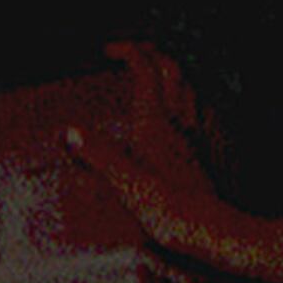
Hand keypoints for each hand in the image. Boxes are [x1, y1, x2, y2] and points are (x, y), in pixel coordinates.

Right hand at [69, 44, 255, 270]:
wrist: (213, 232)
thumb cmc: (173, 211)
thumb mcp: (128, 184)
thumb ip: (98, 155)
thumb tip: (69, 133)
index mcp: (155, 123)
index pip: (145, 70)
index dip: (128, 52)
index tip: (109, 50)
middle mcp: (176, 123)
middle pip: (170, 70)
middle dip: (151, 53)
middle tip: (133, 53)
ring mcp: (191, 138)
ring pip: (186, 88)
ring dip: (170, 72)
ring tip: (155, 71)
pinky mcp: (199, 155)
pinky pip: (194, 115)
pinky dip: (184, 102)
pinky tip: (179, 113)